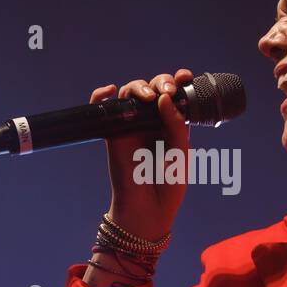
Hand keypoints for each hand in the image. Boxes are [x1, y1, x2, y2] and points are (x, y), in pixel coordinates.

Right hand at [89, 68, 193, 240]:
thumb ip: (176, 123)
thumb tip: (163, 97)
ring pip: (130, 93)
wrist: (149, 209)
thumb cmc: (169, 184)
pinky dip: (101, 95)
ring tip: (149, 95)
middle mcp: (152, 121)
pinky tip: (110, 90)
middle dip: (161, 82)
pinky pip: (103, 109)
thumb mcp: (181, 150)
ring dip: (138, 86)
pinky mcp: (113, 133)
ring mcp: (131, 125)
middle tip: (168, 92)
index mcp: (172, 123)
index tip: (185, 77)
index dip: (178, 81)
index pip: (174, 94)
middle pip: (152, 88)